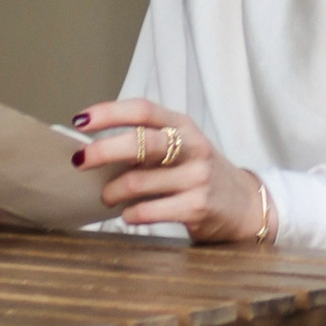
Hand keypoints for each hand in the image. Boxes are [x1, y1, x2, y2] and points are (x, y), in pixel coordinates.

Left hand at [71, 100, 270, 244]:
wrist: (245, 205)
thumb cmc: (199, 174)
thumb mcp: (180, 148)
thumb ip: (146, 143)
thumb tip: (93, 150)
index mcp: (182, 126)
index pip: (143, 110)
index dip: (109, 113)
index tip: (80, 120)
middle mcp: (192, 147)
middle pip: (140, 143)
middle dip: (103, 151)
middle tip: (80, 161)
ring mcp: (197, 177)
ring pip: (138, 181)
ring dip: (112, 191)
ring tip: (107, 197)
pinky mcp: (198, 206)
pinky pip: (150, 210)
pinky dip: (131, 214)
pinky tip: (129, 215)